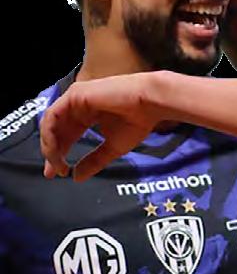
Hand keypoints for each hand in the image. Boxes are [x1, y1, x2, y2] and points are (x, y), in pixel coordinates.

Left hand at [40, 72, 164, 181]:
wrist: (150, 103)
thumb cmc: (138, 121)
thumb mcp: (112, 148)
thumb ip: (93, 161)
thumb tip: (77, 178)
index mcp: (86, 115)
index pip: (67, 136)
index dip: (60, 155)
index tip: (60, 173)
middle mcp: (77, 105)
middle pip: (56, 131)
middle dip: (52, 153)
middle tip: (52, 173)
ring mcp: (74, 98)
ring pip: (51, 124)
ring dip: (51, 146)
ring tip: (57, 164)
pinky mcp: (74, 95)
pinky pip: (52, 116)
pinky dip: (50, 135)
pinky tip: (56, 151)